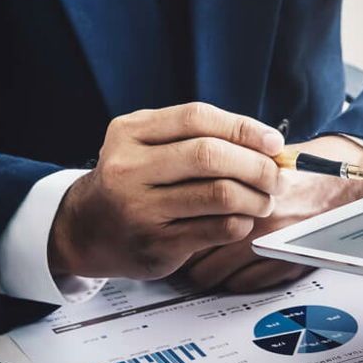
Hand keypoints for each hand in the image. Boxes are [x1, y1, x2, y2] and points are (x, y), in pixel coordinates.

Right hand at [48, 103, 283, 280]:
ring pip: (219, 195)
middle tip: (276, 177)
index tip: (273, 143)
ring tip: (264, 201)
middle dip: (256, 166)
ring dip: (255, 198)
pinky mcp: (157, 244)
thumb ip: (197, 138)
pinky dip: (241, 223)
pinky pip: (217, 229)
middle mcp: (130, 168)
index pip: (197, 118)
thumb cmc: (133, 183)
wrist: (86, 230)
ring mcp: (141, 208)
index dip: (243, 128)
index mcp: (130, 133)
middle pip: (210, 156)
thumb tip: (268, 144)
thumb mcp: (148, 147)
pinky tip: (242, 220)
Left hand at [182, 135, 362, 291]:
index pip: (191, 216)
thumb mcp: (267, 156)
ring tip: (200, 263)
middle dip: (184, 252)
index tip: (168, 224)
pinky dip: (233, 279)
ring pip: (214, 274)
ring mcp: (273, 247)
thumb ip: (229, 168)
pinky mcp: (287, 265)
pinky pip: (242, 284)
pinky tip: (231, 269)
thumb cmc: (316, 166)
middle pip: (195, 251)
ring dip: (204, 270)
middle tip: (178, 249)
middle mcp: (258, 221)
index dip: (175, 223)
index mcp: (248, 189)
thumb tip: (189, 177)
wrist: (356, 183)